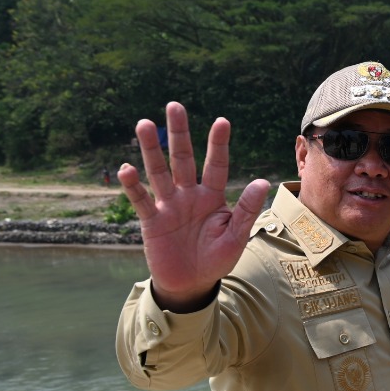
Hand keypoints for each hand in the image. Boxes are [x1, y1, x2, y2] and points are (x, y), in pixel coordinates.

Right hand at [117, 102, 269, 310]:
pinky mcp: (151, 220)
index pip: (216, 165)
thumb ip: (247, 209)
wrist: (192, 284)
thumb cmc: (216, 259)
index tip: (222, 121)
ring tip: (143, 124)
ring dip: (151, 149)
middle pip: (183, 159)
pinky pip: (140, 200)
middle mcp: (189, 195)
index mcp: (213, 197)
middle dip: (179, 134)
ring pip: (159, 172)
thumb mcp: (236, 236)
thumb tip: (263, 181)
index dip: (218, 144)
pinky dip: (133, 186)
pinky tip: (126, 168)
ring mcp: (168, 205)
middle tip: (174, 106)